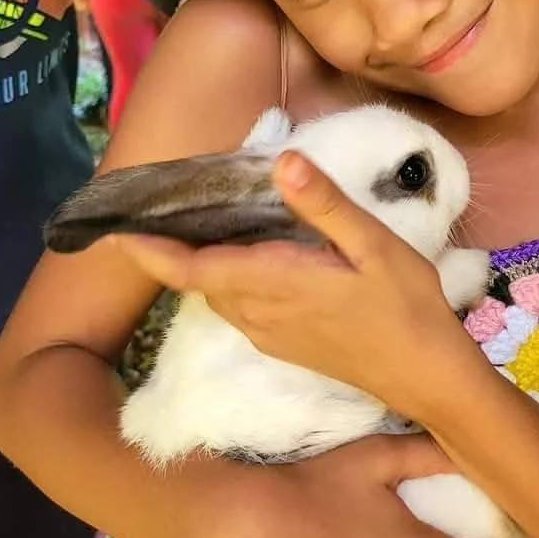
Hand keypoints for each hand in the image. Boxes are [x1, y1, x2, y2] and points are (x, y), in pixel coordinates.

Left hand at [117, 151, 485, 422]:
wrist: (426, 378)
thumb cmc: (406, 306)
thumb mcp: (376, 245)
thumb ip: (325, 204)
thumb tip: (282, 159)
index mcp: (273, 283)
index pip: (192, 267)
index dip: (148, 250)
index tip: (111, 229)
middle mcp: (258, 312)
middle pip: (198, 278)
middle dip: (169, 246)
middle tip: (158, 203)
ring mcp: (269, 333)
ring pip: (216, 292)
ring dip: (198, 262)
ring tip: (195, 220)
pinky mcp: (283, 344)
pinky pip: (237, 305)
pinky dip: (225, 277)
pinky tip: (245, 253)